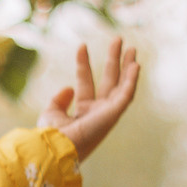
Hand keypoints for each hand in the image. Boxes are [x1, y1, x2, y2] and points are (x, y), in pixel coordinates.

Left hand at [40, 38, 139, 160]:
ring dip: (127, 67)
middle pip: (109, 81)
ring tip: (131, 48)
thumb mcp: (52, 112)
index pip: (86, 81)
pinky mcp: (113, 114)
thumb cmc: (51, 135)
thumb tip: (69, 87)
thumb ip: (60, 99)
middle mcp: (98, 112)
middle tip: (118, 40)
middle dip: (114, 61)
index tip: (81, 46)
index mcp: (84, 112)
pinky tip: (135, 66)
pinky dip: (132, 81)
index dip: (83, 63)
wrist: (56, 147)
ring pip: (122, 86)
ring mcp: (107, 113)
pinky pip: (126, 95)